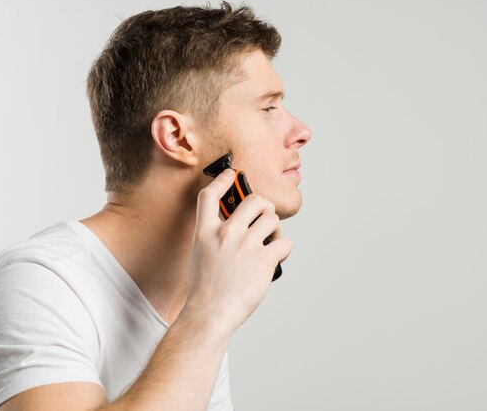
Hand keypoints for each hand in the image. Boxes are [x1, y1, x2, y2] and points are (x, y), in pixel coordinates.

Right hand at [184, 169, 291, 332]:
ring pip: (272, 218)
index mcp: (205, 232)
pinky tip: (276, 257)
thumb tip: (239, 223)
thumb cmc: (206, 288)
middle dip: (264, 206)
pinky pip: (285, 242)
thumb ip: (215, 235)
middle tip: (264, 217)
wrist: (210, 313)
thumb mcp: (201, 254)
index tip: (231, 174)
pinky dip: (284, 249)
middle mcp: (226, 233)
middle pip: (253, 200)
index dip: (222, 180)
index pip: (209, 196)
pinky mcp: (263, 259)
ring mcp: (245, 245)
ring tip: (270, 242)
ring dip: (275, 228)